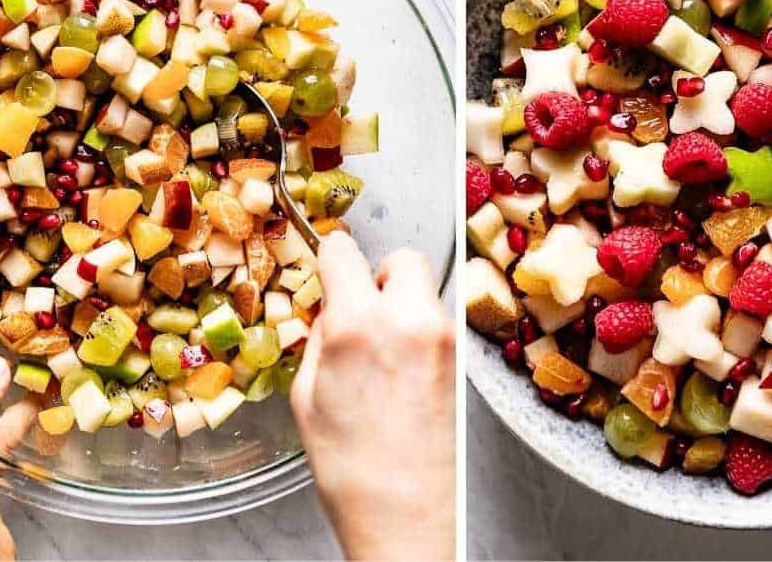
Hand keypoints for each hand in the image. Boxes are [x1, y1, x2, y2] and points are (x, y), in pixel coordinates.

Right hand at [292, 236, 454, 561]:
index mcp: (357, 325)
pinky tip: (404, 371)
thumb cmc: (352, 472)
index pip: (343, 251)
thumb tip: (331, 307)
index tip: (328, 266)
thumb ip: (321, 338)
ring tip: (385, 350)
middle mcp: (406, 319)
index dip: (330, 257)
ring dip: (402, 303)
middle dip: (379, 274)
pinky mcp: (462, 356)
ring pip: (423, 288)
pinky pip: (438, 320)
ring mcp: (443, 335)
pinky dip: (420, 330)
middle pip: (399, 257)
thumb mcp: (308, 397)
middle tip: (364, 309)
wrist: (408, 519)